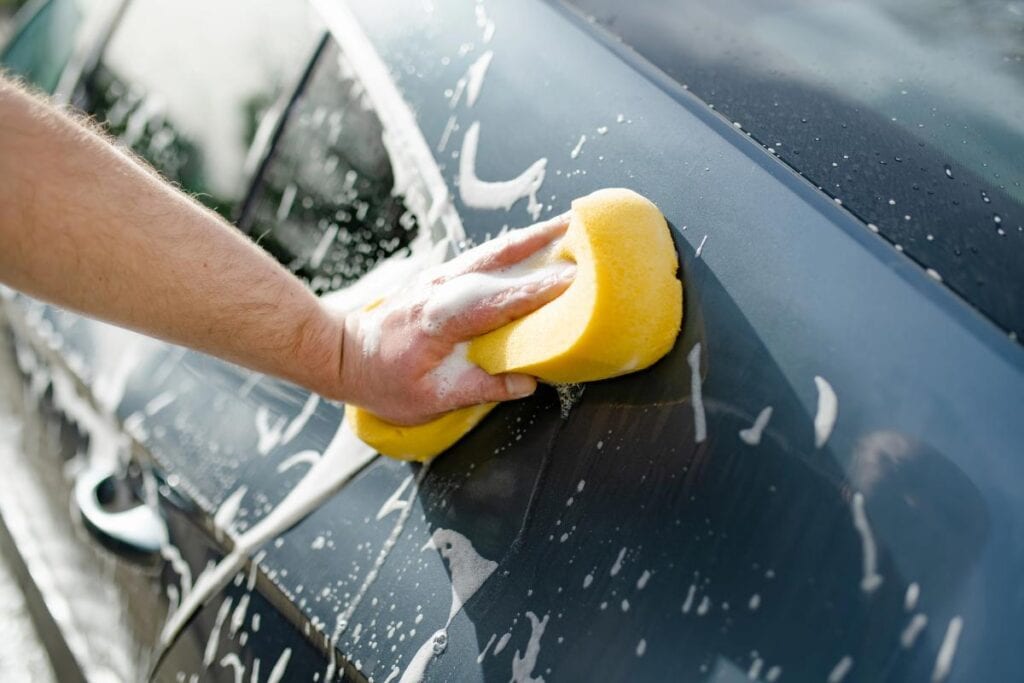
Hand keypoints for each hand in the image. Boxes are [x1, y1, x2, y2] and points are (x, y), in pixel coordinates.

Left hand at [334, 214, 574, 424]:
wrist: (344, 354)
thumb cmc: (383, 381)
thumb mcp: (428, 399)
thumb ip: (479, 388)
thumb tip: (527, 382)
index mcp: (437, 320)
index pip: (494, 302)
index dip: (533, 292)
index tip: (569, 282)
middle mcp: (440, 289)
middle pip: (498, 263)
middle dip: (542, 250)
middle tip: (583, 238)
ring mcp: (440, 277)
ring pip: (492, 251)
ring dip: (532, 237)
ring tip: (570, 224)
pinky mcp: (442, 276)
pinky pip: (484, 255)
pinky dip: (514, 245)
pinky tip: (537, 238)